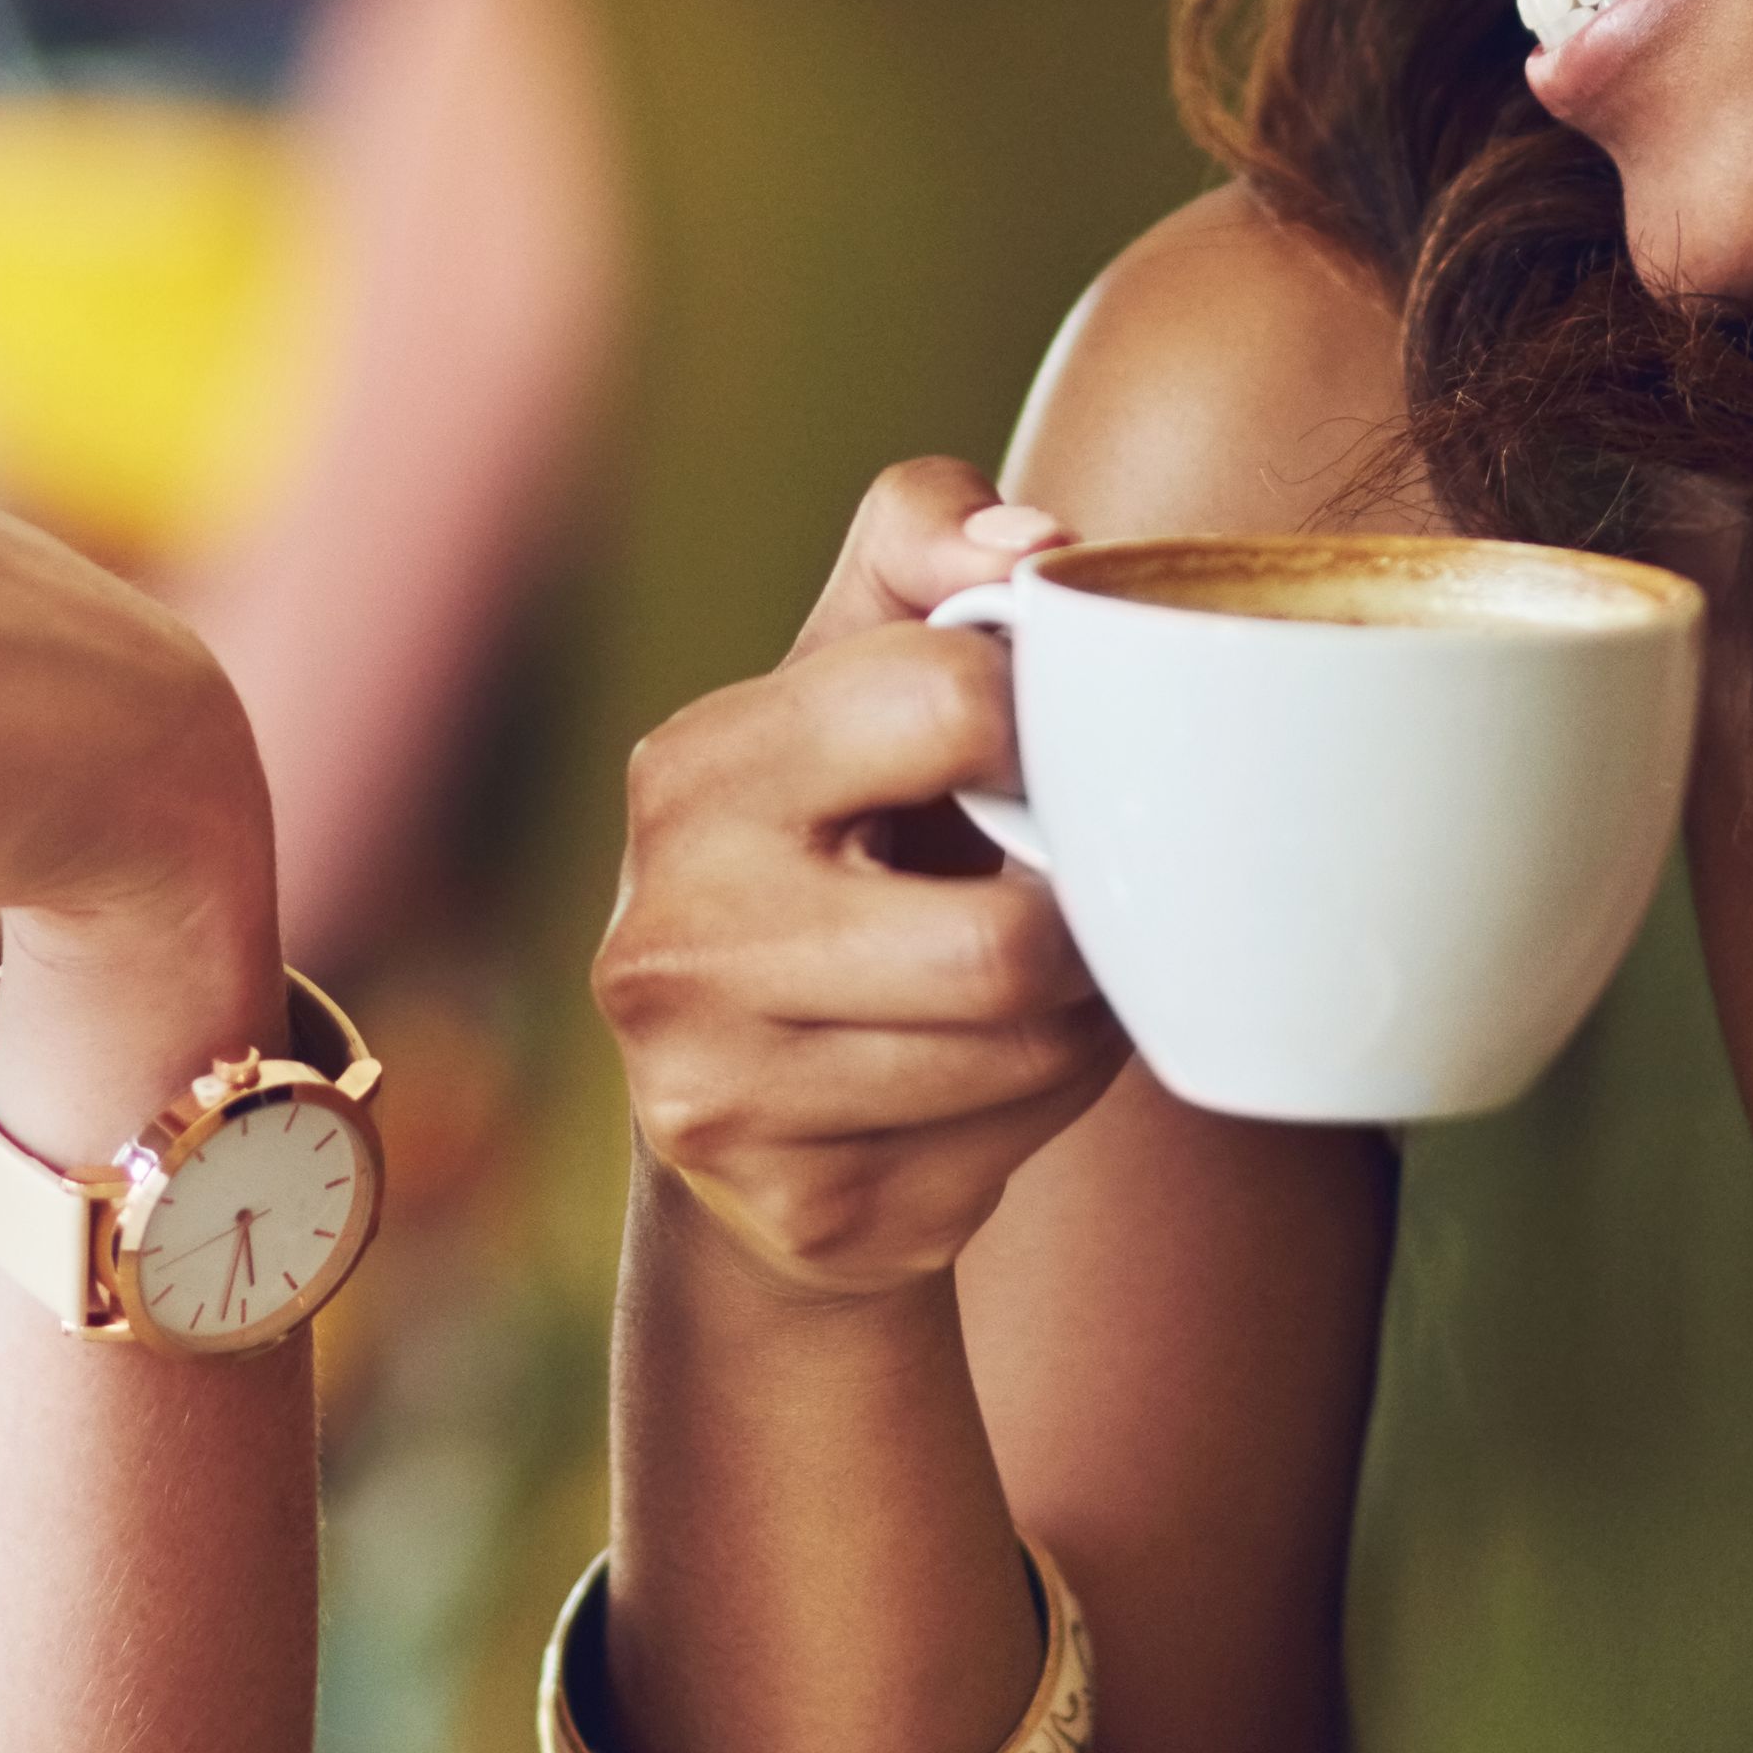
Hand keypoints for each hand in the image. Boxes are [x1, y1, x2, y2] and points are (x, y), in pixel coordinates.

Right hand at [597, 462, 1107, 1301]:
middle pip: (1006, 945)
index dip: (1047, 723)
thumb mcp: (847, 665)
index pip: (946, 701)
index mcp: (693, 772)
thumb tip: (1032, 548)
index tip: (1047, 752)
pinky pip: (1012, 1151)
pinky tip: (991, 1076)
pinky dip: (1043, 1107)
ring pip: (1028, 1054)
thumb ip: (923, 543)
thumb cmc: (833, 842)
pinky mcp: (801, 1208)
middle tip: (1072, 896)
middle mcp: (672, 938)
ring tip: (1038, 982)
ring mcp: (719, 1095)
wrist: (745, 1102)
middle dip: (1080, 919)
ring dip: (1081, 1016)